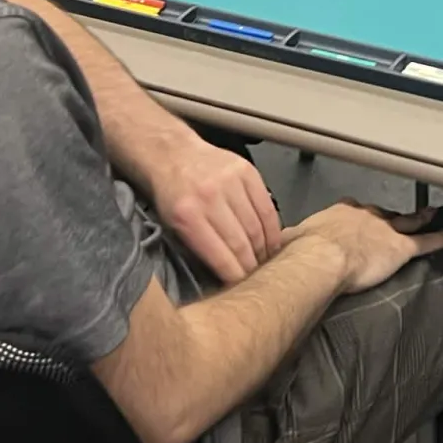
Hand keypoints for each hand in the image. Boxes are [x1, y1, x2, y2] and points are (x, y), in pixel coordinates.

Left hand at [151, 136, 284, 282]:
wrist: (172, 153)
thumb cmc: (170, 193)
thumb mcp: (171, 224)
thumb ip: (197, 247)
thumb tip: (225, 274)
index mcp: (187, 216)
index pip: (221, 256)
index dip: (236, 277)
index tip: (243, 289)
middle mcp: (210, 197)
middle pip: (242, 243)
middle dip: (252, 266)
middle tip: (257, 278)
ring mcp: (230, 182)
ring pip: (257, 226)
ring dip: (263, 248)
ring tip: (265, 261)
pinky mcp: (246, 171)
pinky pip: (266, 206)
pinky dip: (272, 227)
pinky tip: (272, 240)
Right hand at [293, 201, 442, 293]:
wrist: (321, 257)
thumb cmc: (303, 251)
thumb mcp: (291, 240)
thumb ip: (290, 240)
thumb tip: (278, 244)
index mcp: (340, 213)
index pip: (353, 210)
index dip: (357, 215)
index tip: (356, 218)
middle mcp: (365, 216)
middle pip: (382, 213)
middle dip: (388, 216)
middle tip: (393, 218)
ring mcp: (385, 229)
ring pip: (407, 220)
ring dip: (420, 217)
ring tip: (431, 213)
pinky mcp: (400, 247)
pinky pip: (427, 241)